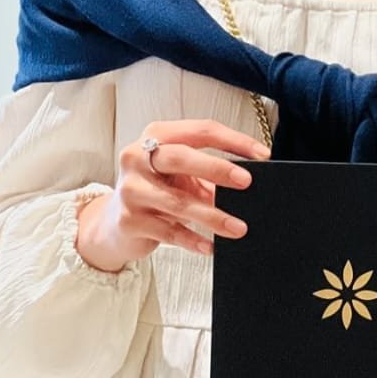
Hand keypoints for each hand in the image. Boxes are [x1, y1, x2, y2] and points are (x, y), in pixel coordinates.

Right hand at [75, 119, 270, 272]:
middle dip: (218, 168)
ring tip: (239, 227)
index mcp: (155, 136)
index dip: (234, 140)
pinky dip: (193, 240)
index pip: (200, 130)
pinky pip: (169, 231)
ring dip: (213, 216)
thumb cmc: (156, 191)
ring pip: (178, 201)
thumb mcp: (181, 175)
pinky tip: (211, 246)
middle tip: (247, 182)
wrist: (113, 223)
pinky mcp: (129, 220)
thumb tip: (248, 183)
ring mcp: (130, 189)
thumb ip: (209, 173)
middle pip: (181, 157)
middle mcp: (137, 158)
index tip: (262, 154)